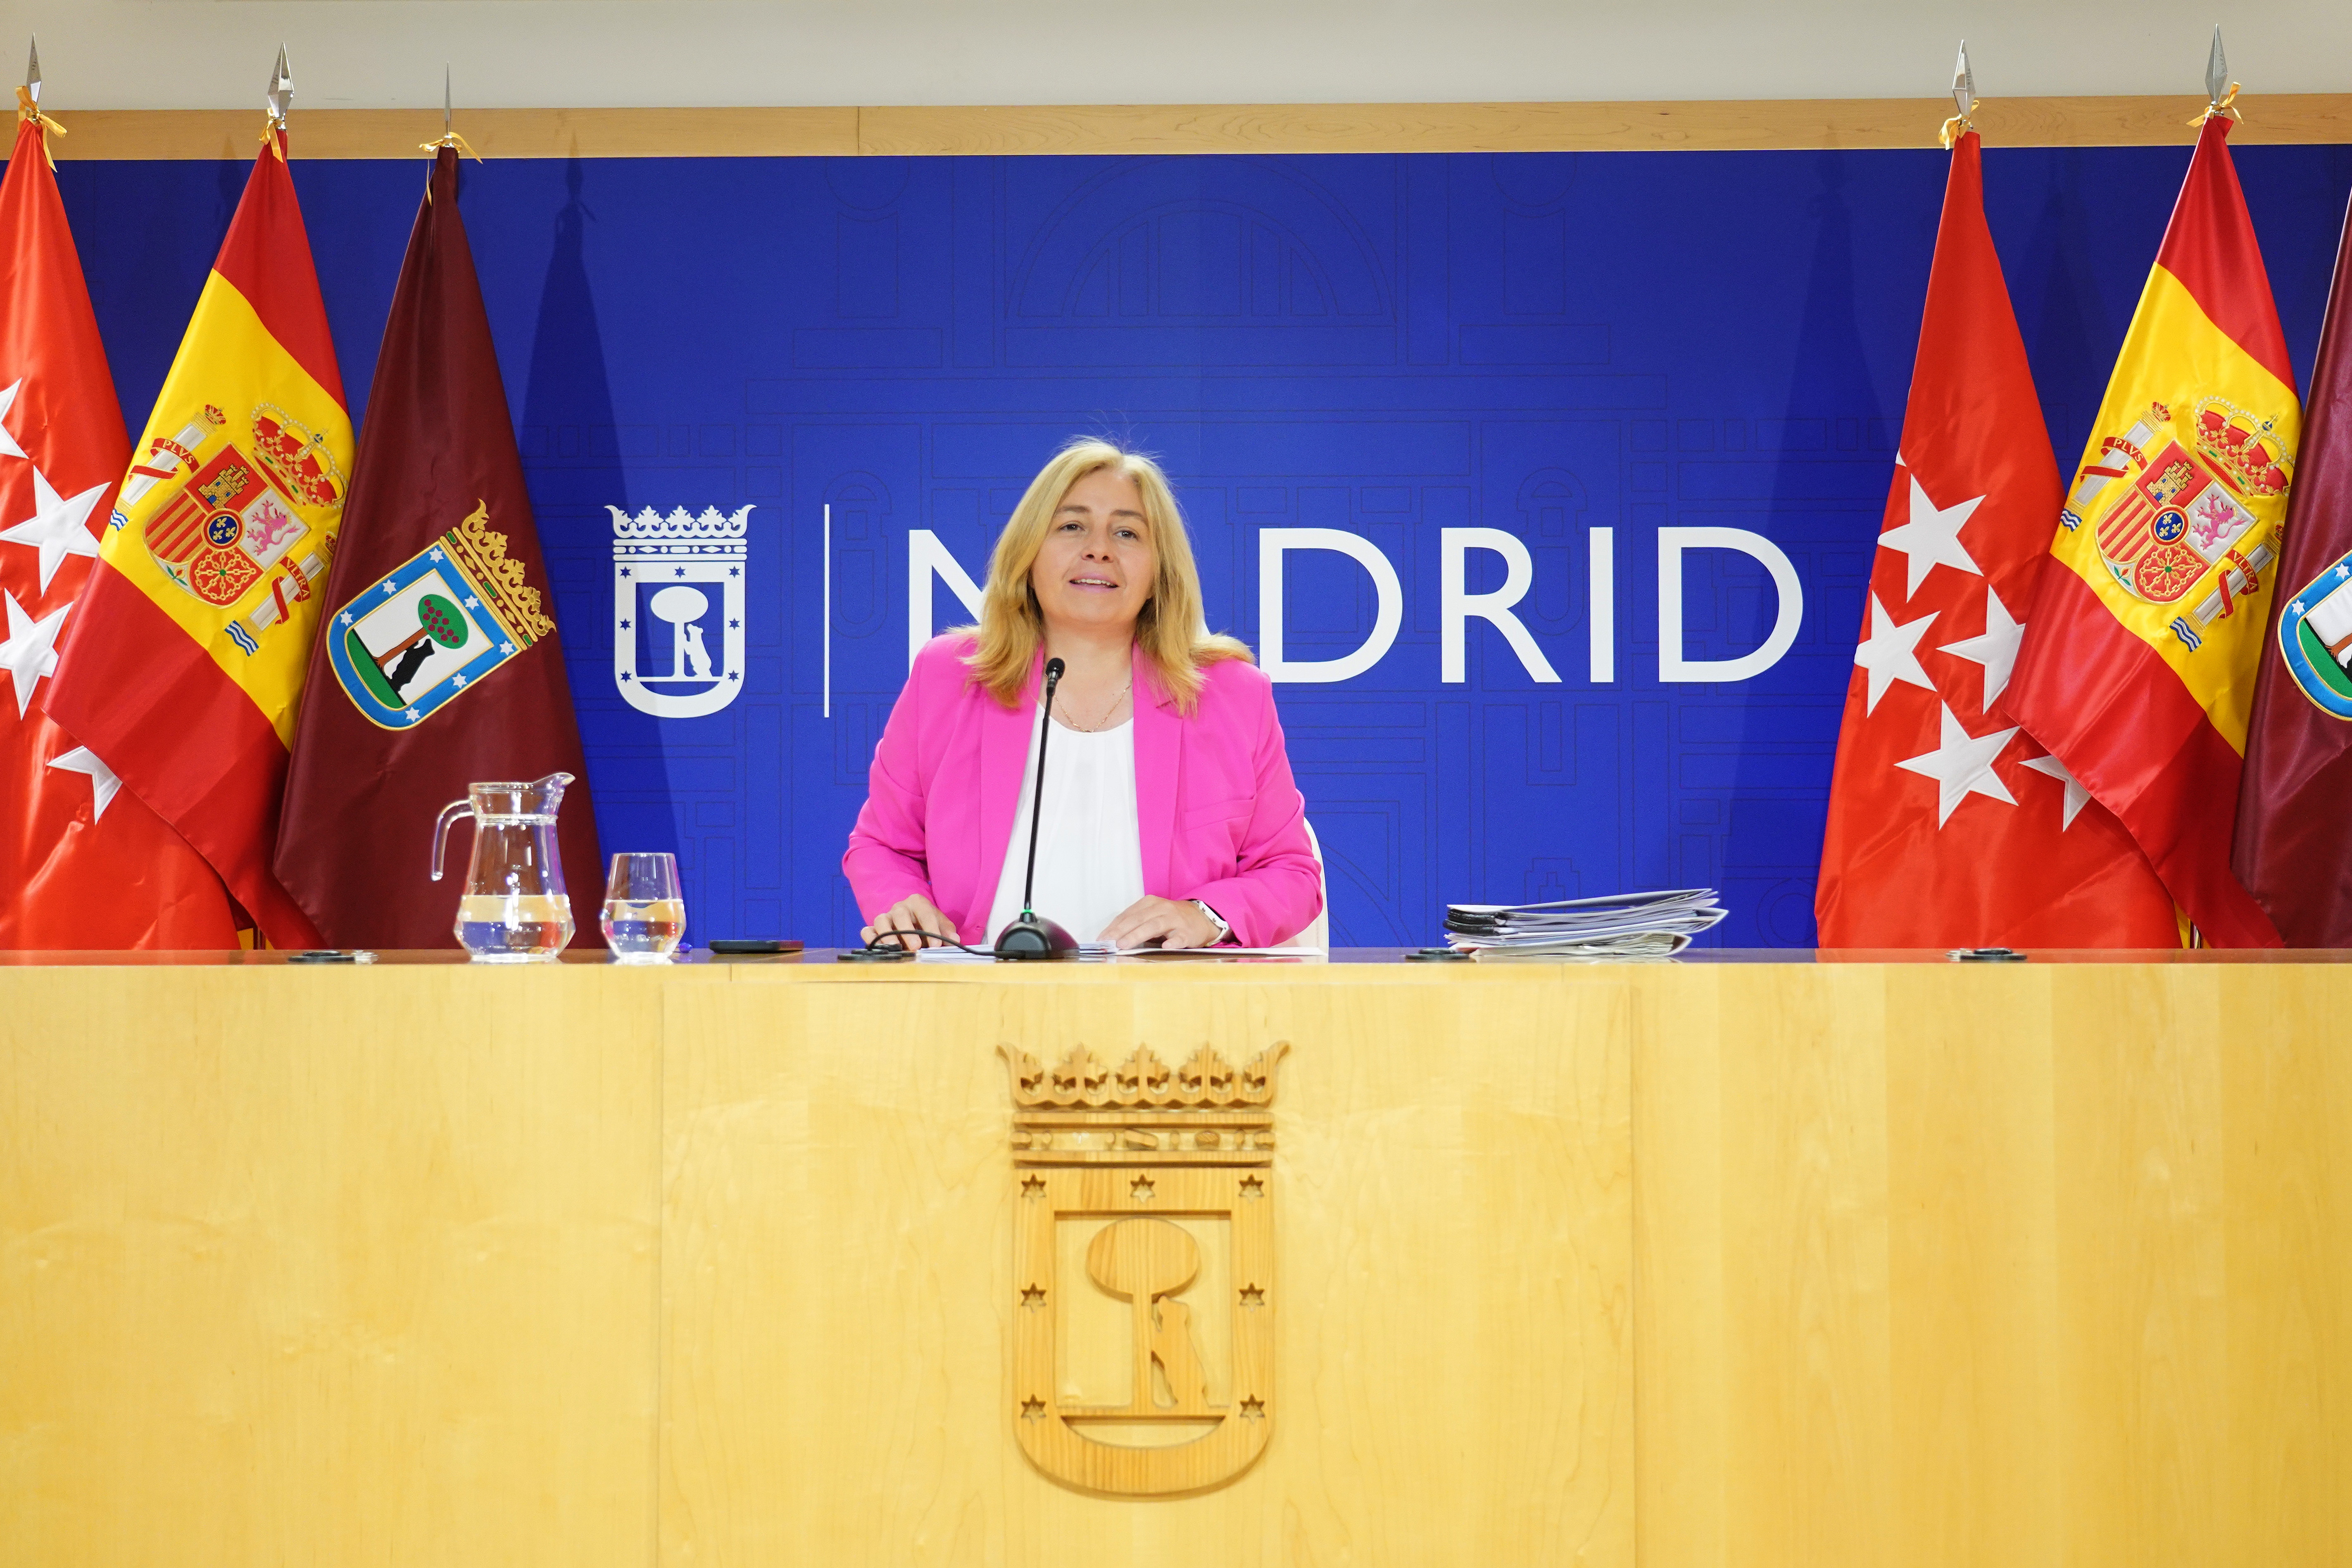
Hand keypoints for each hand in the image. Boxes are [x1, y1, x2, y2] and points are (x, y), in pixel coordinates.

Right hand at [862, 893, 954, 950]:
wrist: (913, 923)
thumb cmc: (927, 924)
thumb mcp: (941, 924)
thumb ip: (947, 931)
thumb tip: (954, 940)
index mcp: (917, 902)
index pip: (925, 912)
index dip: (931, 928)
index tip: (937, 945)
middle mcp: (899, 907)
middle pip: (900, 914)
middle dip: (908, 931)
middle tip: (916, 947)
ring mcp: (885, 917)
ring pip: (881, 920)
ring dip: (887, 934)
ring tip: (896, 948)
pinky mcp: (874, 928)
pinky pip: (867, 930)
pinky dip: (871, 938)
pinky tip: (878, 948)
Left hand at [1100, 895, 1221, 950]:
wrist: (1200, 918)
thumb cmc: (1170, 919)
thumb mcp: (1151, 915)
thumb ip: (1134, 924)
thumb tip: (1111, 938)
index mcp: (1150, 903)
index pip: (1128, 915)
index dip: (1113, 927)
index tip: (1101, 938)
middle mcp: (1162, 908)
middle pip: (1138, 919)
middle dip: (1121, 931)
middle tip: (1109, 942)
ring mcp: (1175, 920)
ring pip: (1154, 926)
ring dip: (1138, 935)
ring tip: (1125, 945)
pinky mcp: (1187, 932)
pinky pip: (1179, 937)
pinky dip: (1172, 942)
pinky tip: (1166, 947)